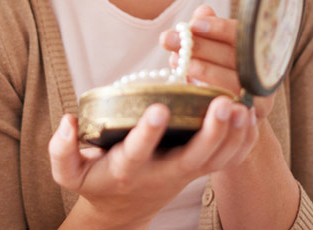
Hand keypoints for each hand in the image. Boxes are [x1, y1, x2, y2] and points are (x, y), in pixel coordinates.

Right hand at [49, 98, 257, 228]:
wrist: (123, 209)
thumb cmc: (96, 180)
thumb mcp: (68, 172)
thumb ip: (61, 149)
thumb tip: (67, 121)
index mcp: (127, 169)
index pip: (138, 152)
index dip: (147, 133)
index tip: (158, 109)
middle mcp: (161, 172)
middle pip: (192, 157)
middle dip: (210, 131)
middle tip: (222, 104)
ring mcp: (184, 173)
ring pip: (216, 159)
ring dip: (232, 134)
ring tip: (242, 104)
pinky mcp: (199, 170)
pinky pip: (228, 160)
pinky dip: (243, 141)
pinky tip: (251, 116)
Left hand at [160, 5, 273, 119]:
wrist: (232, 113)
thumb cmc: (220, 70)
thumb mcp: (214, 47)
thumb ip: (209, 29)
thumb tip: (202, 11)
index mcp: (264, 50)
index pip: (244, 35)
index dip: (219, 28)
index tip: (192, 24)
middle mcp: (268, 74)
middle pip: (235, 58)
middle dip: (200, 46)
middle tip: (169, 39)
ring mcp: (261, 100)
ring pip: (231, 82)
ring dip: (200, 69)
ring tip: (175, 60)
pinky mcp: (248, 121)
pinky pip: (225, 105)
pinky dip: (204, 93)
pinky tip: (185, 83)